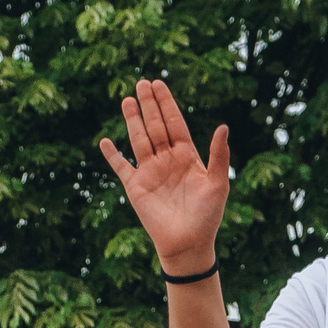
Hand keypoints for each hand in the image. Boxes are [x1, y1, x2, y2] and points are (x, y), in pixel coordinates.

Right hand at [98, 79, 231, 273]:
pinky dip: (112, 155)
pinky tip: (105, 141)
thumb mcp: (218, 183)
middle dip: (149, 105)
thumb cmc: (208, 216)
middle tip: (142, 83)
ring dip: (133, 120)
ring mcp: (150, 172)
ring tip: (127, 100)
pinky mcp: (136, 187)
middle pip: (156, 126)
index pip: (175, 123)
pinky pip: (121, 167)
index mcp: (187, 156)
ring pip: (139, 139)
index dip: (167, 104)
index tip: (159, 84)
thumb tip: (223, 126)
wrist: (189, 244)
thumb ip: (219, 155)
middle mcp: (167, 160)